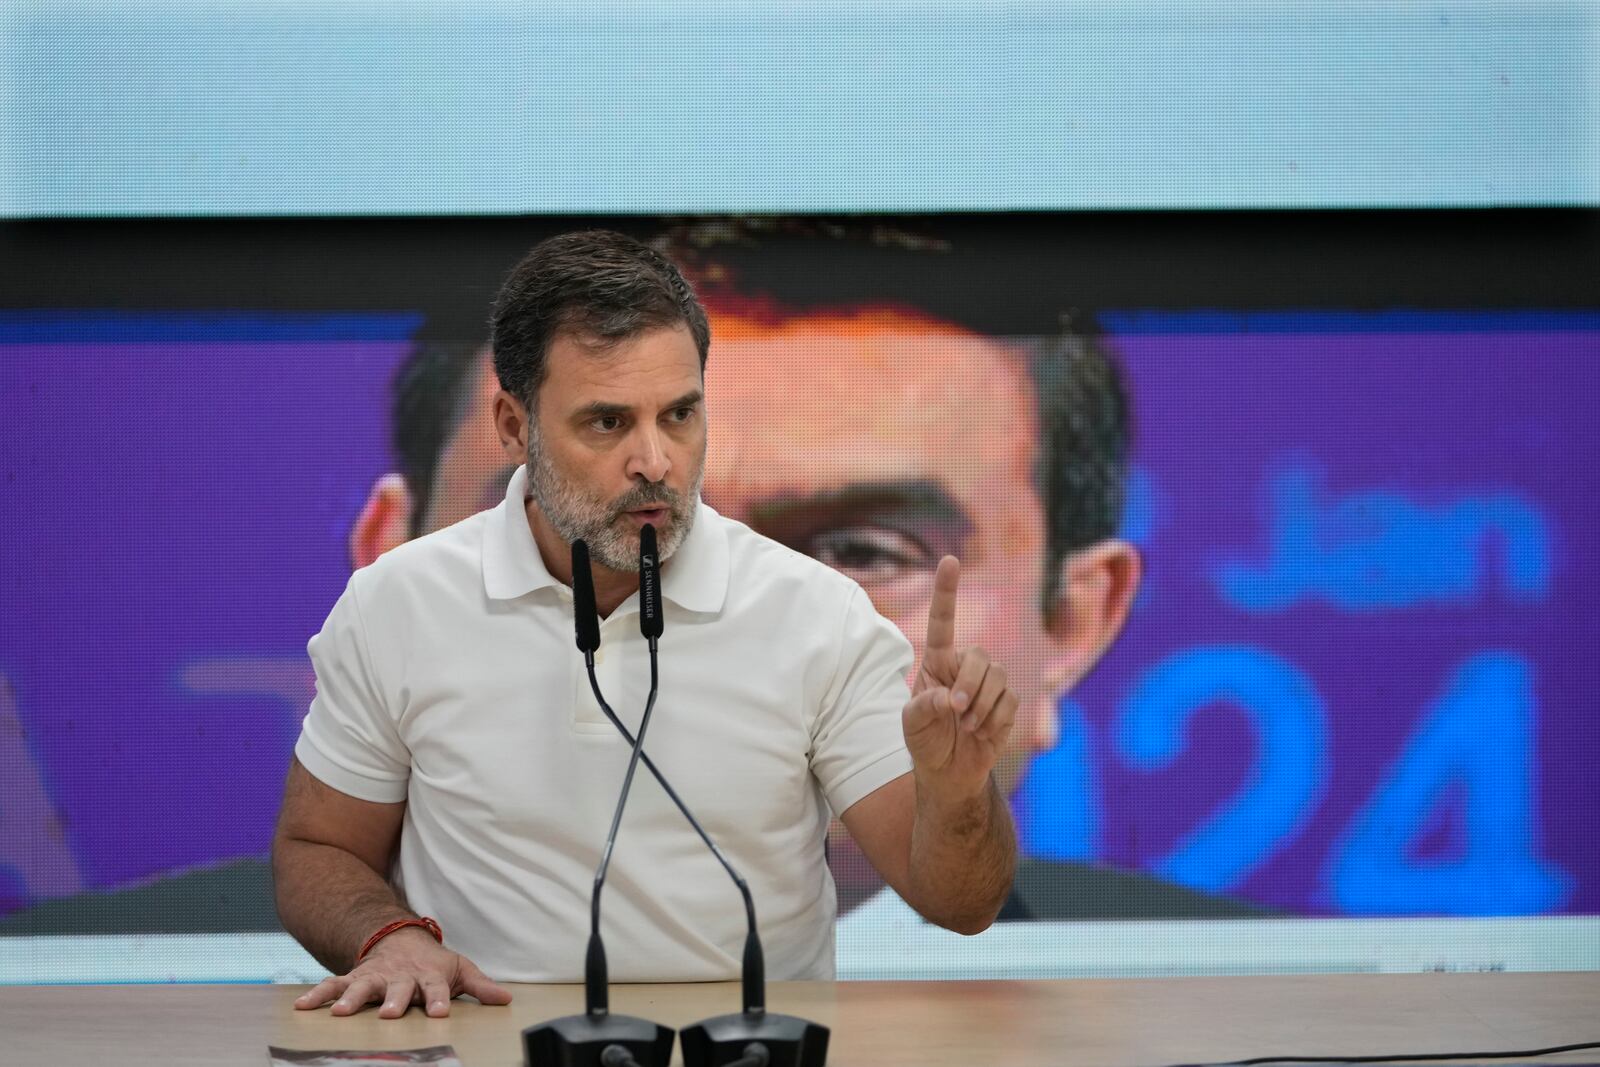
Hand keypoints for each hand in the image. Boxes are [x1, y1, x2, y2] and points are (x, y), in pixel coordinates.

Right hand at [293, 927, 512, 1018]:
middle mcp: (400, 977)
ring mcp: (375, 976)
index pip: (436, 989)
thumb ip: (481, 986)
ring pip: (362, 987)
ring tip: (338, 1013)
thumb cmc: (433, 963)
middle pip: (397, 989)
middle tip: (389, 1014)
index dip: (439, 1000)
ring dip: (351, 999)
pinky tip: (302, 1007)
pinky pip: (333, 985)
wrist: (401, 938)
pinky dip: (317, 994)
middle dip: (393, 1001)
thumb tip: (507, 1000)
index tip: (440, 1013)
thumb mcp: (460, 970)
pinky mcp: (354, 978)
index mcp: (428, 977)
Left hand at [902, 556, 1018, 798]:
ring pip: (999, 677)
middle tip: (956, 711)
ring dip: (982, 706)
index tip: (949, 560)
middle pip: (979, 656)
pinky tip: (982, 733)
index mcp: (937, 662)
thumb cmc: (925, 741)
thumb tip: (949, 698)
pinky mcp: (1007, 701)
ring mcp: (988, 683)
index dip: (947, 591)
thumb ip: (924, 707)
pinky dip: (995, 720)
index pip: (943, 621)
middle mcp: (964, 666)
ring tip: (967, 727)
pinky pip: (1011, 700)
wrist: (949, 771)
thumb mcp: (912, 725)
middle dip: (970, 685)